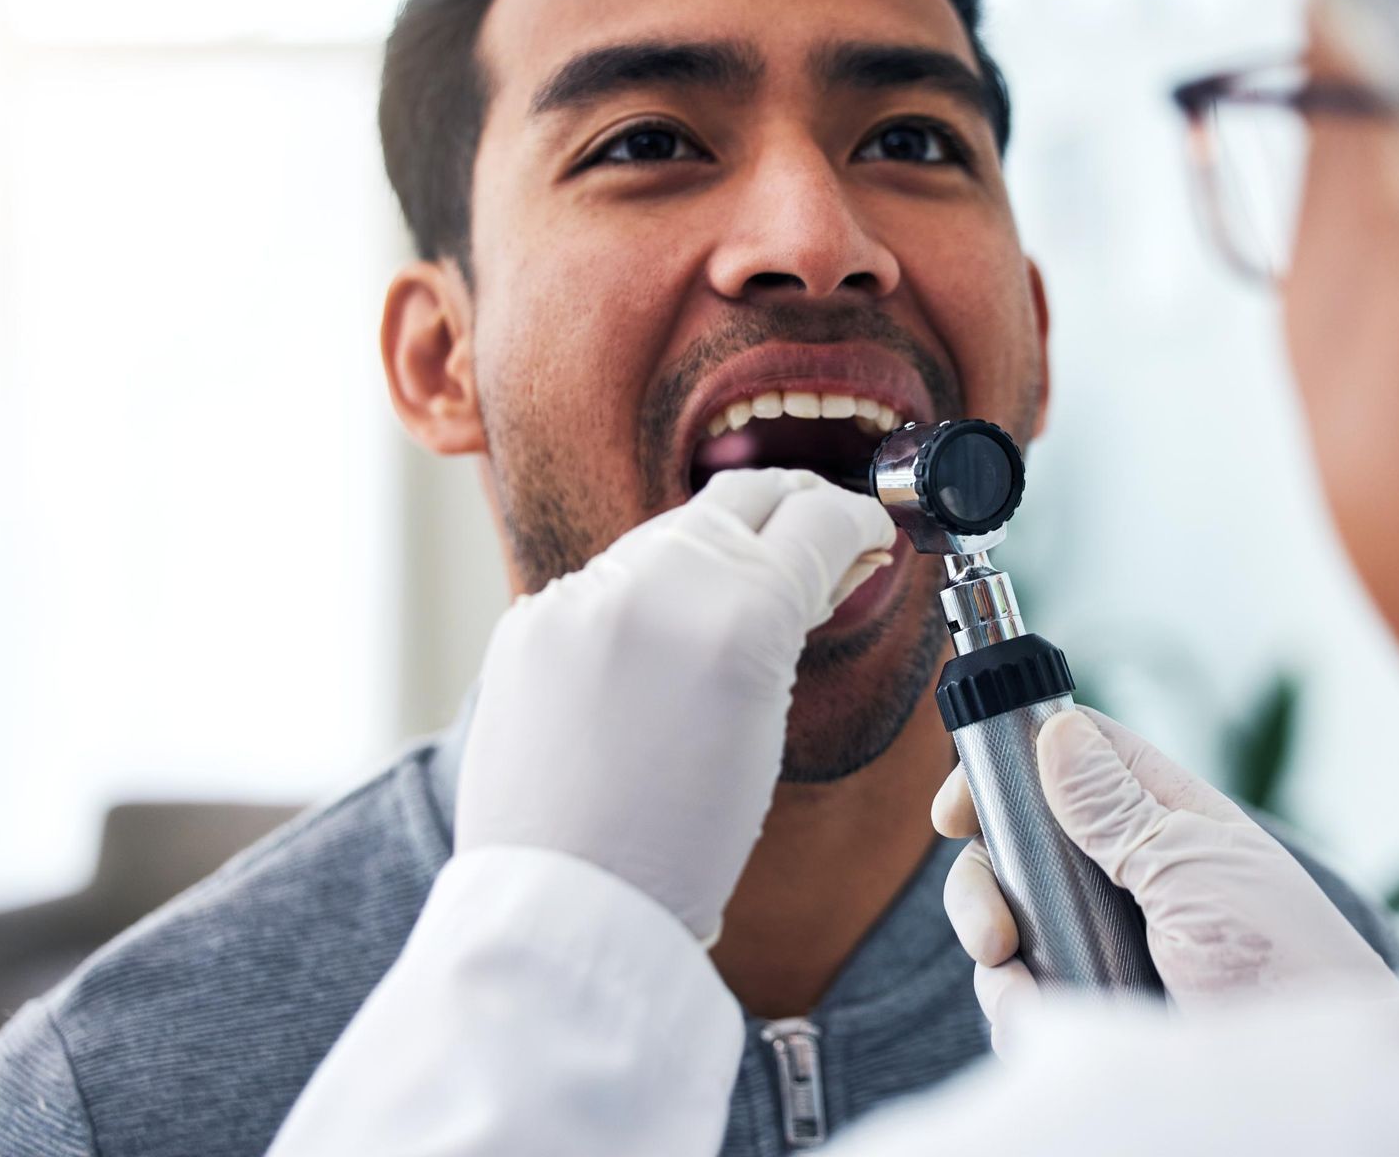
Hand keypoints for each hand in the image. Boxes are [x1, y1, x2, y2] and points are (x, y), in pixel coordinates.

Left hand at [458, 469, 895, 944]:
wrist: (569, 905)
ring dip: (712, 556)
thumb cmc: (682, 844)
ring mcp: (584, 594)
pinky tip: (654, 653)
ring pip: (671, 533)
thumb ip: (785, 625)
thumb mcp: (769, 724)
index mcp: (741, 614)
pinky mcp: (530, 619)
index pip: (821, 518)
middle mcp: (659, 582)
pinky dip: (640, 603)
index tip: (868, 536)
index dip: (859, 523)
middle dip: (791, 509)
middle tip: (817, 537)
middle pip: (746, 494)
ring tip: (733, 609)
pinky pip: (603, 584)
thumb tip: (812, 569)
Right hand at [934, 706, 1398, 1047]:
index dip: (1008, 768)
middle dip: (985, 879)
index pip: (1070, 761)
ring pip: (1008, 922)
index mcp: (1161, 819)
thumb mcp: (1196, 870)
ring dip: (994, 950)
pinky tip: (1037, 1017)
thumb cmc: (1285, 964)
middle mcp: (1124, 875)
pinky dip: (1015, 1006)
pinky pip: (1021, 994)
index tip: (959, 808)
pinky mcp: (1092, 1007)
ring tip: (1016, 979)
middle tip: (991, 927)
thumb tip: (1057, 730)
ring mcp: (1104, 942)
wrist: (1301, 1087)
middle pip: (1018, 846)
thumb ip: (1117, 808)